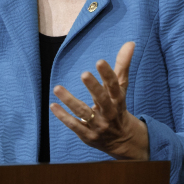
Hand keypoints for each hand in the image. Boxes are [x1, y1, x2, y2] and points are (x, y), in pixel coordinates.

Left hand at [51, 41, 149, 160]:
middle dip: (94, 88)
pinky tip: (53, 106)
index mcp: (118, 100)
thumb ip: (123, 65)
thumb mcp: (121, 88)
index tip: (100, 62)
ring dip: (70, 101)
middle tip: (84, 74)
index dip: (108, 75)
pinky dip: (64, 117)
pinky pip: (75, 125)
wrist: (123, 141)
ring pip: (84, 113)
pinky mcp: (88, 135)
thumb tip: (130, 43)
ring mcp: (98, 126)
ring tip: (57, 88)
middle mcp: (109, 113)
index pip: (115, 86)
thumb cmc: (118, 108)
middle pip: (103, 100)